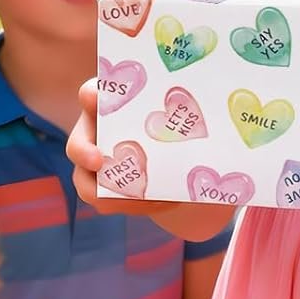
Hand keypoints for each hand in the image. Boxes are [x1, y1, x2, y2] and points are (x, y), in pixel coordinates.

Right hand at [67, 80, 232, 240]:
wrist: (179, 158)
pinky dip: (129, 204)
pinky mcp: (100, 185)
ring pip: (85, 179)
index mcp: (113, 103)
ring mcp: (94, 160)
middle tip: (97, 160)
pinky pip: (103, 200)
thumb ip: (186, 113)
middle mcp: (97, 130)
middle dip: (84, 151)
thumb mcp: (184, 115)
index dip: (91, 96)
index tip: (96, 98)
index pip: (92, 93)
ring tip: (147, 199)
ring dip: (110, 191)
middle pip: (78, 141)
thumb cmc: (181, 125)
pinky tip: (160, 203)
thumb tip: (222, 113)